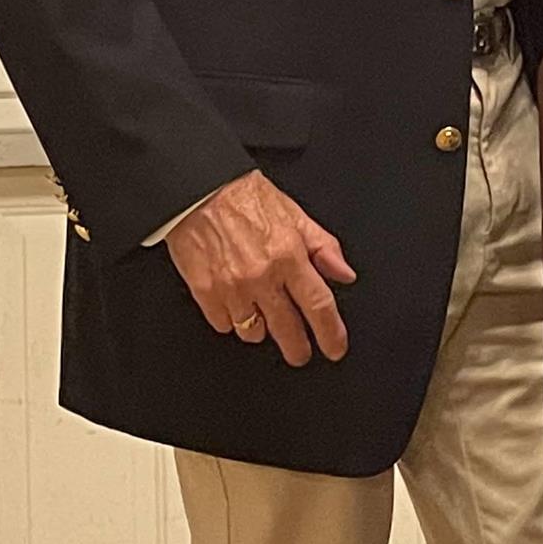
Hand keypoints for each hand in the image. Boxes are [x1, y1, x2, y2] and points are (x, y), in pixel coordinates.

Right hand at [165, 170, 355, 365]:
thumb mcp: (294, 215)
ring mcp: (231, 288)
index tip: (334, 348)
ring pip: (253, 333)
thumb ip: (323, 247)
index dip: (331, 334)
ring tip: (261, 313)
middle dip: (298, 349)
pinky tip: (235, 303)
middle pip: (287, 330)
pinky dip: (231, 320)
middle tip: (301, 352)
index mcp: (288, 255)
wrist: (197, 191)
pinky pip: (224, 325)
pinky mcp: (205, 293)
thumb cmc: (244, 198)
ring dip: (261, 329)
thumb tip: (344, 274)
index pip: (318, 306)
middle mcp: (261, 276)